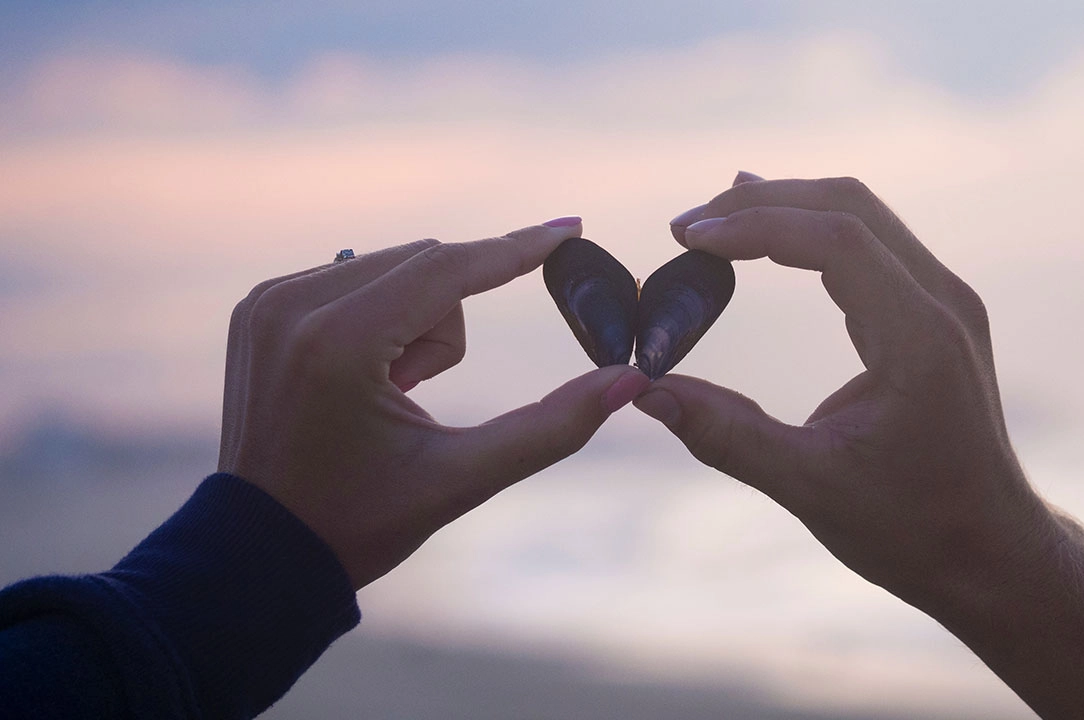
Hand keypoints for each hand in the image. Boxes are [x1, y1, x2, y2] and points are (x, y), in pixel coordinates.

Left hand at [219, 221, 650, 588]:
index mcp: (337, 345)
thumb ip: (551, 428)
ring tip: (385, 395)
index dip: (517, 249)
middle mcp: (292, 305)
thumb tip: (629, 381)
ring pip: (394, 267)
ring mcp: (267, 301)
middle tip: (414, 395)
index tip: (571, 229)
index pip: (447, 268)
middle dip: (446, 327)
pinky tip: (357, 381)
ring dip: (414, 321)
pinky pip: (354, 277)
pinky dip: (378, 318)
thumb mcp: (462, 480)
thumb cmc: (360, 521)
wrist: (261, 551)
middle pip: (425, 264)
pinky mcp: (257, 306)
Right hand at [642, 175, 1052, 605]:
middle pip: (849, 206)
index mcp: (920, 339)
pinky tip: (770, 237)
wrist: (989, 551)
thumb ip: (726, 435)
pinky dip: (813, 232)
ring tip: (712, 221)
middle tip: (685, 226)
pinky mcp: (937, 315)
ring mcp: (947, 303)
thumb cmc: (910, 528)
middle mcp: (943, 303)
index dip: (756, 225)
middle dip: (762, 202)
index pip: (837, 239)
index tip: (688, 238)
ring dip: (786, 209)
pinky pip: (872, 244)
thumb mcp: (809, 487)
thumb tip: (644, 391)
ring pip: (862, 216)